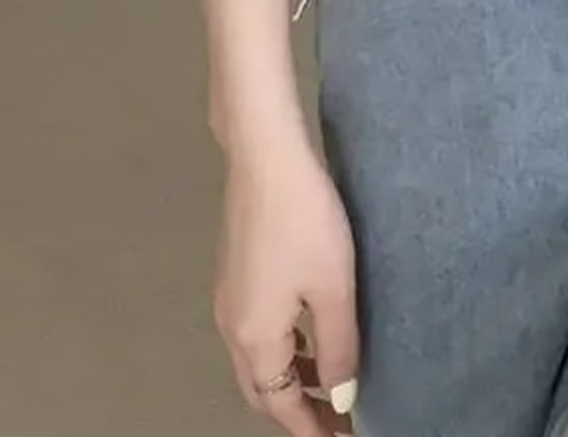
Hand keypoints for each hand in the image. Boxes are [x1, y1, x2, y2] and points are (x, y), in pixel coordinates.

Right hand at [215, 145, 360, 435]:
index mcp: (253, 339)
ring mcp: (229, 298)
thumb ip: (337, 347)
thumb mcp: (332, 288)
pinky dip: (285, 348)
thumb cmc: (305, 222)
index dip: (308, 427)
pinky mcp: (236, 272)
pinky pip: (259, 331)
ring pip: (259, 360)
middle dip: (297, 410)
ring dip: (291, 378)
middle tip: (336, 419)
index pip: (279, 404)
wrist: (266, 157)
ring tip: (331, 382)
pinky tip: (311, 333)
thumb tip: (338, 397)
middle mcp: (232, 326)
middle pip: (261, 389)